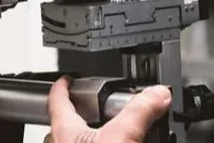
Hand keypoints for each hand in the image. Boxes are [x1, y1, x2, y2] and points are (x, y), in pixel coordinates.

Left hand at [46, 77, 171, 142]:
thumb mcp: (122, 136)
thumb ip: (140, 112)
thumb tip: (157, 92)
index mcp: (64, 130)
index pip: (56, 99)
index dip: (62, 84)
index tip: (66, 77)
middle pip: (64, 123)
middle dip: (81, 114)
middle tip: (98, 108)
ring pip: (74, 140)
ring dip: (90, 135)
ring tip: (114, 133)